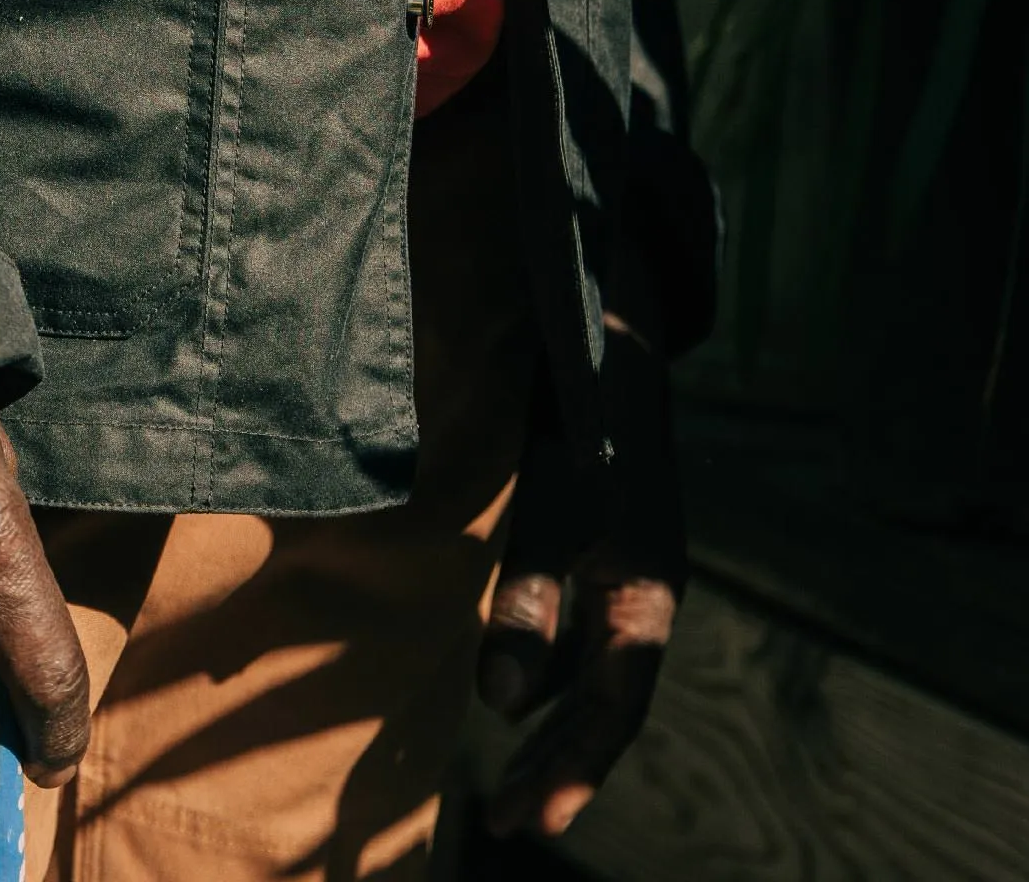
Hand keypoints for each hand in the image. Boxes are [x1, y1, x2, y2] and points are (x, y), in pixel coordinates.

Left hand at [476, 304, 683, 839]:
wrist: (598, 324)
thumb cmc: (580, 413)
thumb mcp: (557, 502)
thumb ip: (530, 594)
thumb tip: (500, 702)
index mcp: (648, 590)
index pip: (615, 708)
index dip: (574, 768)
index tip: (529, 821)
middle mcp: (638, 587)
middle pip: (605, 702)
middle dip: (559, 764)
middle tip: (507, 822)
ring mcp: (616, 563)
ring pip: (583, 667)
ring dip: (543, 719)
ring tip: (499, 771)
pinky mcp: (586, 534)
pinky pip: (566, 624)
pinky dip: (536, 661)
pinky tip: (500, 674)